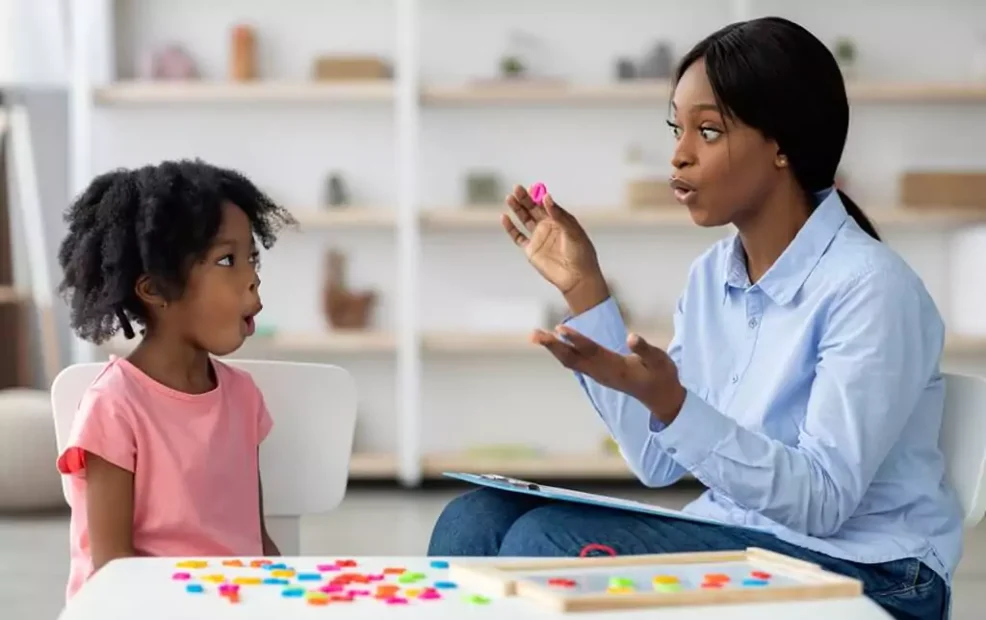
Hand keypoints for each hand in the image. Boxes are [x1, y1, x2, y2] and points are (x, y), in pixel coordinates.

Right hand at [502, 185, 608, 314]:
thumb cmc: (581, 254)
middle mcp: (548, 226)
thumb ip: (558, 215)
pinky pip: (518, 237)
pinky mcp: (531, 250)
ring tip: (509, 197)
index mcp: (560, 219)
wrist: (577, 277)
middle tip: (517, 188)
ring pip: (524, 219)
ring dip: (517, 208)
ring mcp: (539, 237)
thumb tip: (546, 198)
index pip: (546, 204)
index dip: (538, 195)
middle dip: (524, 198)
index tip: (532, 188)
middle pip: (533, 209)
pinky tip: (505, 217)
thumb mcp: (572, 231)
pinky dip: (510, 228)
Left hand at [533, 325, 686, 423]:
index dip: (576, 339)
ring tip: (536, 335)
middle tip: (535, 334)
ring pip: (570, 362)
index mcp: (616, 367)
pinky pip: (574, 363)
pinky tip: (553, 343)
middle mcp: (602, 373)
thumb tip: (632, 337)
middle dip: (553, 346)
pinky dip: (561, 352)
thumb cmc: (662, 376)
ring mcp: (598, 375)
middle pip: (573, 359)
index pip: (592, 351)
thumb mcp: (660, 361)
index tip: (559, 329)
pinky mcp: (597, 375)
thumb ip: (646, 349)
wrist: (660, 397)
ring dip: (553, 349)